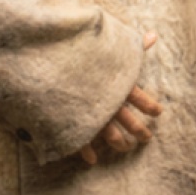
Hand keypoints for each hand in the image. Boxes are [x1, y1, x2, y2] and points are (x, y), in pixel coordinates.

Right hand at [79, 33, 163, 164]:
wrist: (36, 56)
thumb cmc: (73, 48)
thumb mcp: (102, 44)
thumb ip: (128, 45)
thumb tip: (153, 35)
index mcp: (114, 80)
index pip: (140, 97)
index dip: (150, 106)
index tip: (158, 112)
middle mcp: (104, 98)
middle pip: (129, 121)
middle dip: (140, 131)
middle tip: (146, 138)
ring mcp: (88, 110)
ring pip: (111, 135)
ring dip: (119, 143)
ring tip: (124, 147)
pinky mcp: (71, 118)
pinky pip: (81, 140)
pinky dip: (86, 151)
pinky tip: (91, 159)